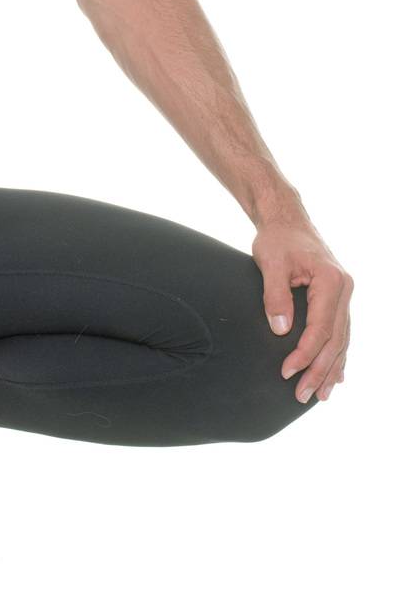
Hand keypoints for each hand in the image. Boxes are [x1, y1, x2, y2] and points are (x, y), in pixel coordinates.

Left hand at [252, 215, 351, 403]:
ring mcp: (344, 295)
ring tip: (321, 395)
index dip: (305, 353)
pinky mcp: (336, 298)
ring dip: (331, 368)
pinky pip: (340, 332)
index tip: (287, 371)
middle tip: (303, 395)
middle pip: (335, 340)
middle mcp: (344, 290)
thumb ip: (275, 295)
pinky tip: (336, 375)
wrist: (286, 219)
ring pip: (341, 340)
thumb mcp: (270, 262)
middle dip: (319, 370)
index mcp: (332, 281)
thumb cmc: (277, 238)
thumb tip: (281, 330)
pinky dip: (337, 355)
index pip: (321, 328)